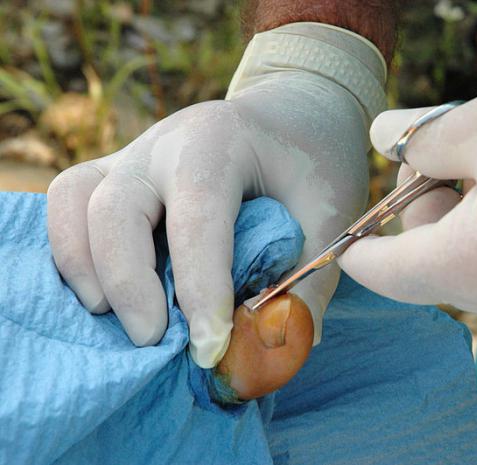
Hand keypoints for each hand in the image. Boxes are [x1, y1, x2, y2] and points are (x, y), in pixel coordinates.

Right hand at [46, 23, 383, 367]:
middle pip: (115, 208)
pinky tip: (102, 294)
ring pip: (72, 200)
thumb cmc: (313, 163)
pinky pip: (66, 204)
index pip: (198, 217)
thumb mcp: (330, 214)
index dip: (200, 287)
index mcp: (220, 142)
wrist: (290, 117)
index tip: (210, 349)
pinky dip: (71, 252)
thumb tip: (280, 347)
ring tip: (113, 318)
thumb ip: (309, 279)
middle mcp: (163, 143)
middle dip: (128, 283)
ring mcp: (132, 154)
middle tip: (154, 341)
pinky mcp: (116, 173)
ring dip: (83, 267)